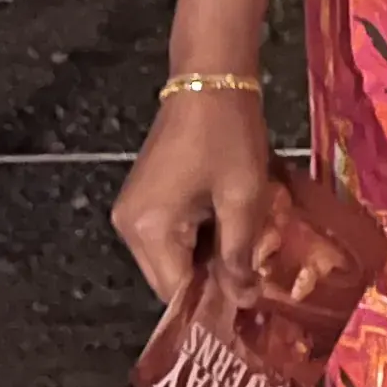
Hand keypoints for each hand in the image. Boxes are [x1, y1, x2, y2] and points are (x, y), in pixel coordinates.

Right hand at [113, 88, 280, 308]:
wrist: (209, 81)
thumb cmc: (229, 137)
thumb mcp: (243, 197)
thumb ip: (240, 253)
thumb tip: (244, 300)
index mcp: (149, 230)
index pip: (175, 291)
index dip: (213, 302)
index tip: (251, 306)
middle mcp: (128, 227)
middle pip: (170, 277)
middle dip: (212, 280)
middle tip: (257, 276)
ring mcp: (131, 212)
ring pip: (172, 257)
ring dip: (209, 257)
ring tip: (249, 249)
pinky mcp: (143, 199)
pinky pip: (170, 235)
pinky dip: (199, 237)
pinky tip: (231, 225)